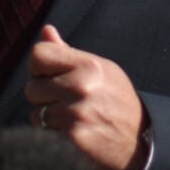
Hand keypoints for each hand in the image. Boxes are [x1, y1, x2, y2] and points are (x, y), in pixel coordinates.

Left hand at [25, 25, 148, 169]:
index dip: (40, 67)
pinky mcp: (72, 138)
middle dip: (45, 96)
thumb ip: (68, 52)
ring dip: (48, 119)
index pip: (38, 55)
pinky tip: (73, 133)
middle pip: (31, 87)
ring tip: (72, 118)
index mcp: (88, 65)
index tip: (52, 76)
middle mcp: (81, 87)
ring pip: (35, 114)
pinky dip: (53, 136)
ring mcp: (76, 114)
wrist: (138, 139)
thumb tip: (46, 30)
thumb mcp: (100, 70)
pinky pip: (42, 134)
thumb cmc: (114, 99)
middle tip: (68, 101)